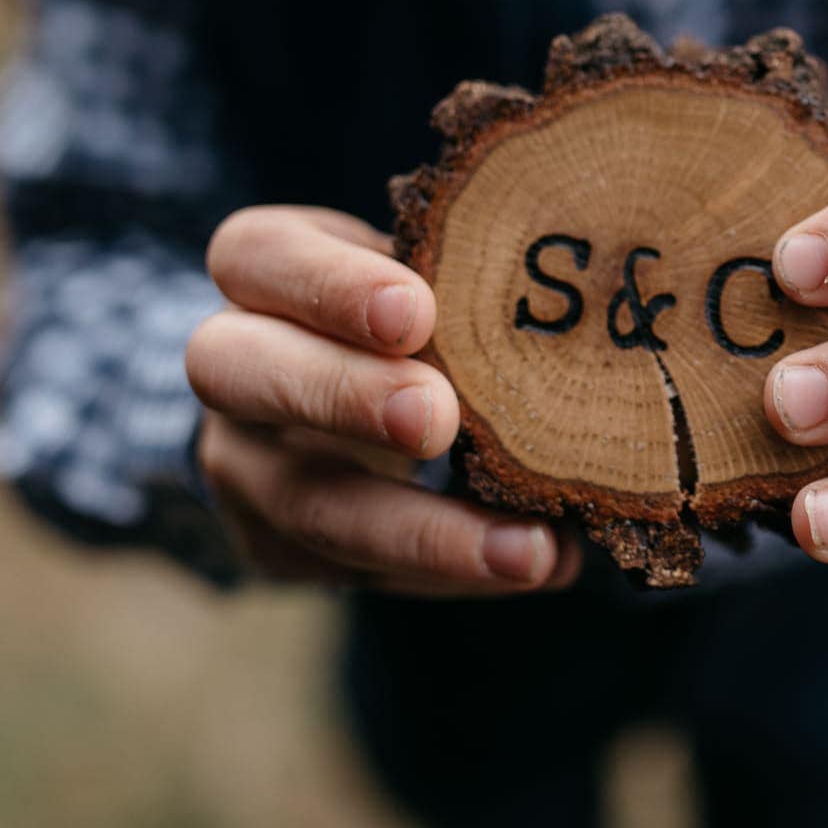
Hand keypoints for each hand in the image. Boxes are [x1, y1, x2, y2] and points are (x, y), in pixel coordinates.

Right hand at [187, 206, 580, 594]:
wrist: (332, 394)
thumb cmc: (412, 310)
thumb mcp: (427, 269)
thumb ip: (474, 278)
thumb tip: (595, 323)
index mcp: (263, 270)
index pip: (261, 256)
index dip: (327, 284)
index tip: (415, 309)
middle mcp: (232, 364)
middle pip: (238, 371)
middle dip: (342, 395)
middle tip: (436, 419)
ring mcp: (244, 463)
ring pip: (302, 501)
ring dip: (420, 531)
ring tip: (528, 550)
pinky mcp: (275, 544)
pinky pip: (355, 568)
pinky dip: (449, 572)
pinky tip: (527, 565)